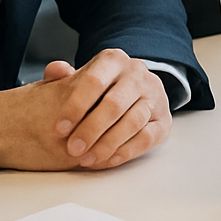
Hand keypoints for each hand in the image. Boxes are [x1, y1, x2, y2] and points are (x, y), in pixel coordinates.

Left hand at [0, 49, 171, 170]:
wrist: (132, 93)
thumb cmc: (98, 90)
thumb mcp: (78, 79)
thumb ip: (62, 76)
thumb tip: (56, 70)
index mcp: (114, 60)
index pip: (94, 81)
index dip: (75, 106)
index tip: (59, 129)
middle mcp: (137, 75)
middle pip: (114, 104)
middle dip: (91, 130)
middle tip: (73, 149)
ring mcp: (154, 96)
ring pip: (132, 122)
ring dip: (107, 144)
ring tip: (87, 159)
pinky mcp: (164, 120)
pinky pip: (147, 138)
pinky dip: (126, 151)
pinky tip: (107, 160)